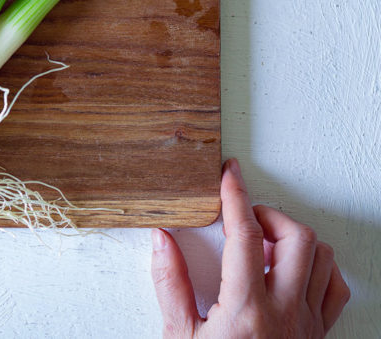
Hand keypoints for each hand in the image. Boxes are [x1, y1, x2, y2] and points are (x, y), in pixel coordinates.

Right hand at [151, 159, 350, 336]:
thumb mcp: (179, 336)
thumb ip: (170, 284)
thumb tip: (161, 240)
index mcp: (246, 309)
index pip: (246, 235)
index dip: (236, 196)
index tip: (229, 175)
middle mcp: (285, 313)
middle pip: (296, 238)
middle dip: (268, 215)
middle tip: (243, 215)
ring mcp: (308, 325)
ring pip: (322, 258)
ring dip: (295, 238)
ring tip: (265, 242)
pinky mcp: (319, 336)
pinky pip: (335, 289)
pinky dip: (319, 268)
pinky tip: (292, 270)